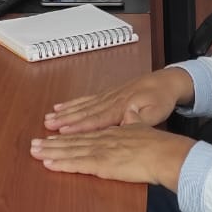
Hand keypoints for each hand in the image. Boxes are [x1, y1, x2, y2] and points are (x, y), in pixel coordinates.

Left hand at [30, 124, 194, 189]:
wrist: (166, 152)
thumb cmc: (158, 143)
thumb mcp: (145, 125)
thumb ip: (134, 121)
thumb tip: (131, 115)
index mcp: (112, 129)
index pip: (85, 129)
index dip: (68, 130)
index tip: (53, 130)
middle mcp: (103, 137)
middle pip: (72, 139)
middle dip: (52, 141)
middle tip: (33, 143)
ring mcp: (101, 149)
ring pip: (71, 149)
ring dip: (52, 151)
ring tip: (35, 151)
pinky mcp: (103, 163)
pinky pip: (78, 163)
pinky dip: (63, 163)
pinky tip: (49, 164)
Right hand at [44, 68, 192, 133]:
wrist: (165, 81)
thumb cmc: (161, 100)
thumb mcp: (156, 114)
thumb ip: (138, 121)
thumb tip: (124, 127)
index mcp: (121, 108)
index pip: (96, 120)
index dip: (79, 126)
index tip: (63, 131)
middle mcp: (110, 101)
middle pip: (84, 112)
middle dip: (64, 119)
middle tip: (47, 126)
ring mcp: (107, 96)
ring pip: (82, 105)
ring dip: (64, 112)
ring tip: (48, 118)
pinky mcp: (107, 94)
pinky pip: (86, 99)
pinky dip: (72, 103)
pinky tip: (61, 107)